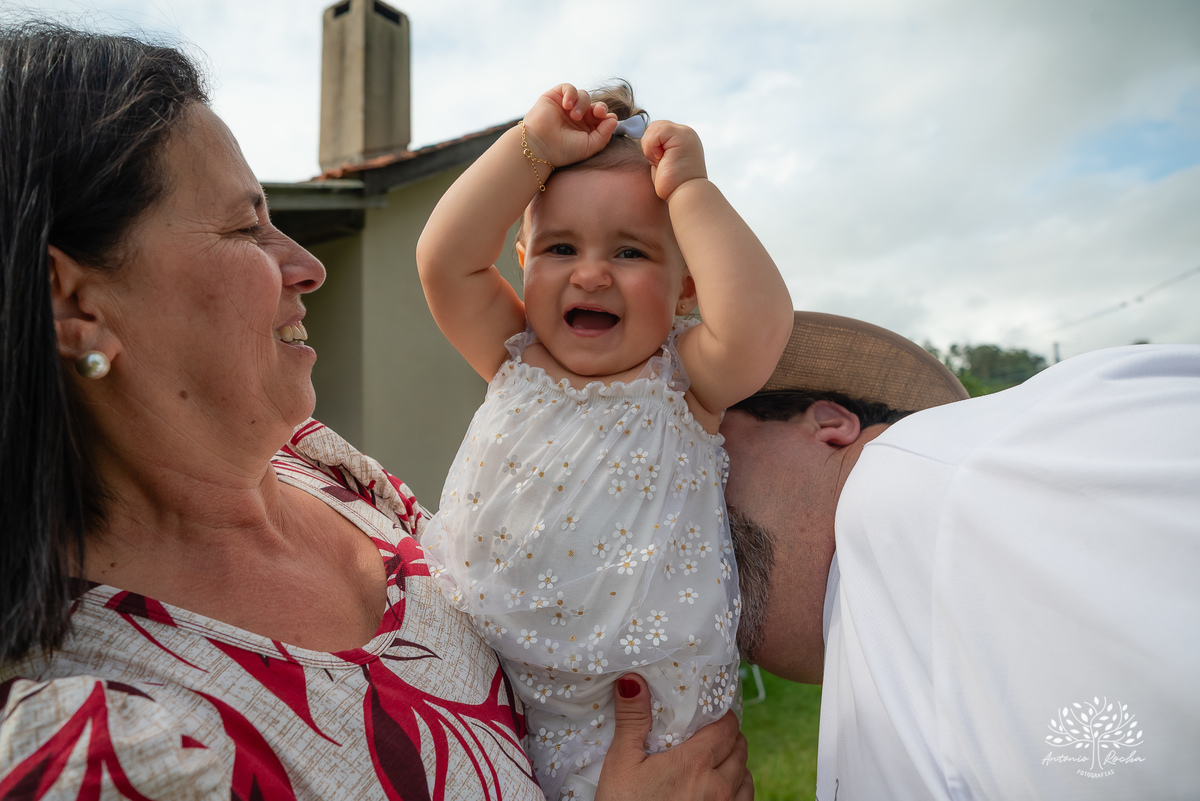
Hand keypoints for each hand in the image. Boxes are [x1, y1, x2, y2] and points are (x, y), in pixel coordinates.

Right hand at [522, 84, 618, 168]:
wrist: (539, 147)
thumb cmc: (563, 150)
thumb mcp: (589, 146)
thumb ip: (604, 134)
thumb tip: (614, 118)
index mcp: (586, 129)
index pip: (602, 117)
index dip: (606, 115)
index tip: (604, 118)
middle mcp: (576, 117)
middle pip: (595, 104)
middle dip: (600, 107)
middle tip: (597, 112)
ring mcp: (565, 107)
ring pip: (583, 95)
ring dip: (582, 103)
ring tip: (573, 115)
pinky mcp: (554, 97)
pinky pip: (568, 87)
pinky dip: (571, 93)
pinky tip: (567, 105)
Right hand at [595, 674, 752, 800]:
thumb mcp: (621, 762)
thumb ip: (633, 720)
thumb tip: (633, 680)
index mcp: (695, 763)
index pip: (727, 728)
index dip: (722, 716)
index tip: (711, 712)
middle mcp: (718, 786)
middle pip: (740, 749)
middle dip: (729, 737)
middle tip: (711, 734)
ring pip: (747, 778)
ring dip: (737, 765)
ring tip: (718, 761)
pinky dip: (738, 791)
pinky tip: (719, 790)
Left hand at [642, 121, 707, 200]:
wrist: (685, 195)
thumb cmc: (672, 185)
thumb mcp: (662, 162)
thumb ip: (657, 148)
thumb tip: (642, 139)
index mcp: (681, 139)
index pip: (657, 130)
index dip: (650, 145)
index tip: (658, 163)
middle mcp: (686, 133)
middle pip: (655, 126)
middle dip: (649, 145)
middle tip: (658, 163)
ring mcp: (685, 133)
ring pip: (654, 127)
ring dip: (650, 147)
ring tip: (660, 162)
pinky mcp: (682, 135)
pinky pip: (657, 130)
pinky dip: (652, 146)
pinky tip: (661, 160)